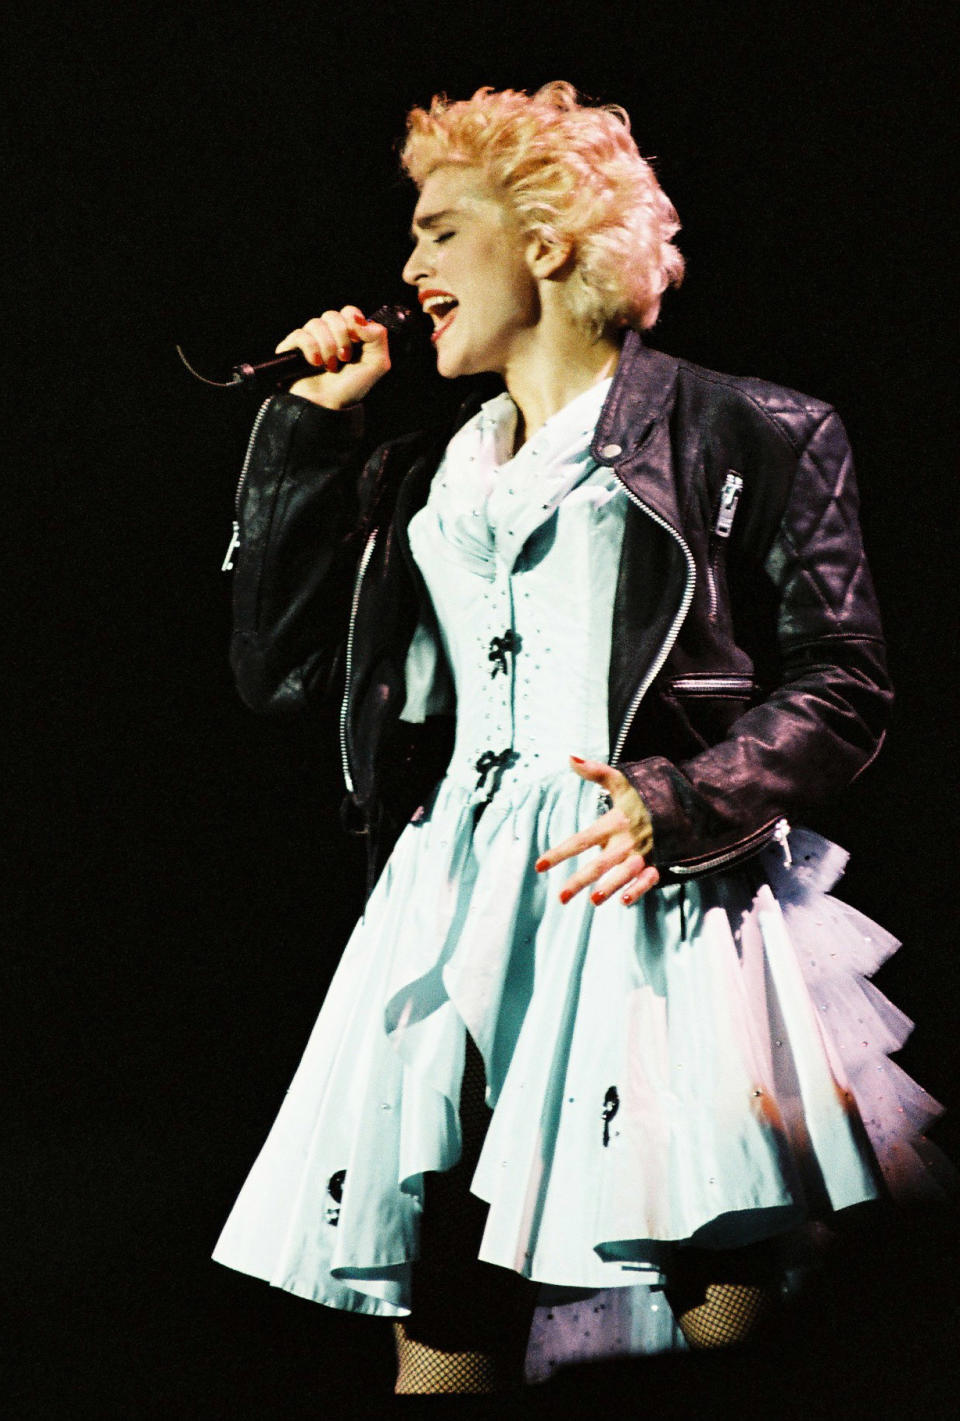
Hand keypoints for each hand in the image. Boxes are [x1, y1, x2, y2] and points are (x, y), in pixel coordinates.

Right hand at [276, 306, 390, 408]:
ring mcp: (309, 340)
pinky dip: (311, 348)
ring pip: (315, 323)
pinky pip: (300, 334)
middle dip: (341, 337)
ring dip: (327, 347)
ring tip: (330, 367)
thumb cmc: (350, 389)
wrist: (327, 407)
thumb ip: (378, 337)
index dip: (353, 321)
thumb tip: (360, 319)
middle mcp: (328, 335)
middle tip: (344, 358)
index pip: (349, 311)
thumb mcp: (377, 364)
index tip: (357, 341)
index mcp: (348, 335)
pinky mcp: (292, 348)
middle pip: (332, 315)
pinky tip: (315, 363)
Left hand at [535, 756, 659, 906]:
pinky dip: (639, 889)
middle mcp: (626, 841)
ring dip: (611, 886)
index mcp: (614, 823)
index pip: (581, 840)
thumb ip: (595, 772)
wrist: (685, 802)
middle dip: (580, 880)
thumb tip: (569, 757)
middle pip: (600, 863)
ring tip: (594, 900)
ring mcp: (643, 853)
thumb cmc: (645, 794)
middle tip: (560, 897)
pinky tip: (625, 901)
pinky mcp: (659, 862)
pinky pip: (649, 878)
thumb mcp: (621, 781)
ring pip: (624, 873)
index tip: (539, 866)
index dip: (560, 853)